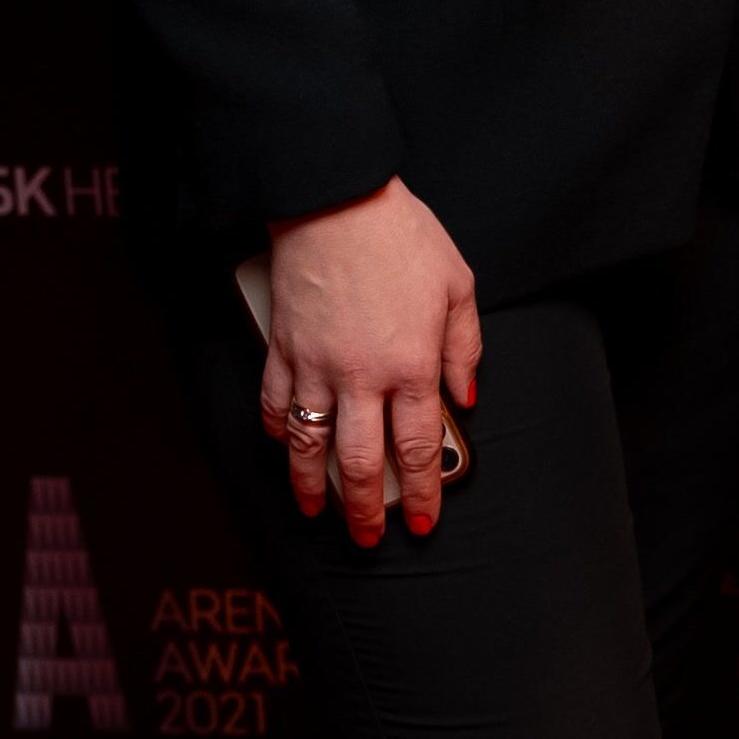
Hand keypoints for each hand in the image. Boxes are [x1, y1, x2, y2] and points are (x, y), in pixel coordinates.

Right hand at [260, 178, 480, 543]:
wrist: (337, 200)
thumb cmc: (402, 238)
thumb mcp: (458, 287)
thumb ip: (464, 349)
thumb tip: (464, 397)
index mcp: (411, 365)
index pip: (418, 447)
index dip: (421, 491)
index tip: (422, 520)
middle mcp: (362, 376)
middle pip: (361, 462)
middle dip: (365, 510)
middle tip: (368, 538)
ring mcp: (315, 365)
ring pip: (310, 444)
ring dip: (312, 486)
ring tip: (317, 513)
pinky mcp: (282, 346)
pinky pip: (274, 403)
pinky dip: (276, 430)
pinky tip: (282, 445)